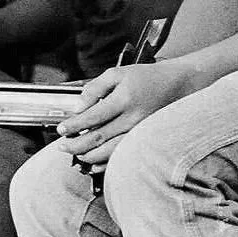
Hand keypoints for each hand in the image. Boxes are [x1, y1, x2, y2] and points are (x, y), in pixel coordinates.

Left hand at [54, 60, 197, 170]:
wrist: (176, 86)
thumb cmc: (146, 78)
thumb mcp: (117, 74)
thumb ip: (95, 88)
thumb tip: (78, 106)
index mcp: (124, 100)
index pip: (92, 117)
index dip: (74, 126)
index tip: (61, 129)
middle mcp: (133, 119)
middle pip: (99, 138)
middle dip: (76, 145)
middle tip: (62, 146)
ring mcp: (140, 132)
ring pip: (110, 152)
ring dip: (89, 155)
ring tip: (75, 153)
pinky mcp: (144, 141)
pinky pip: (123, 156)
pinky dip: (106, 162)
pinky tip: (94, 162)